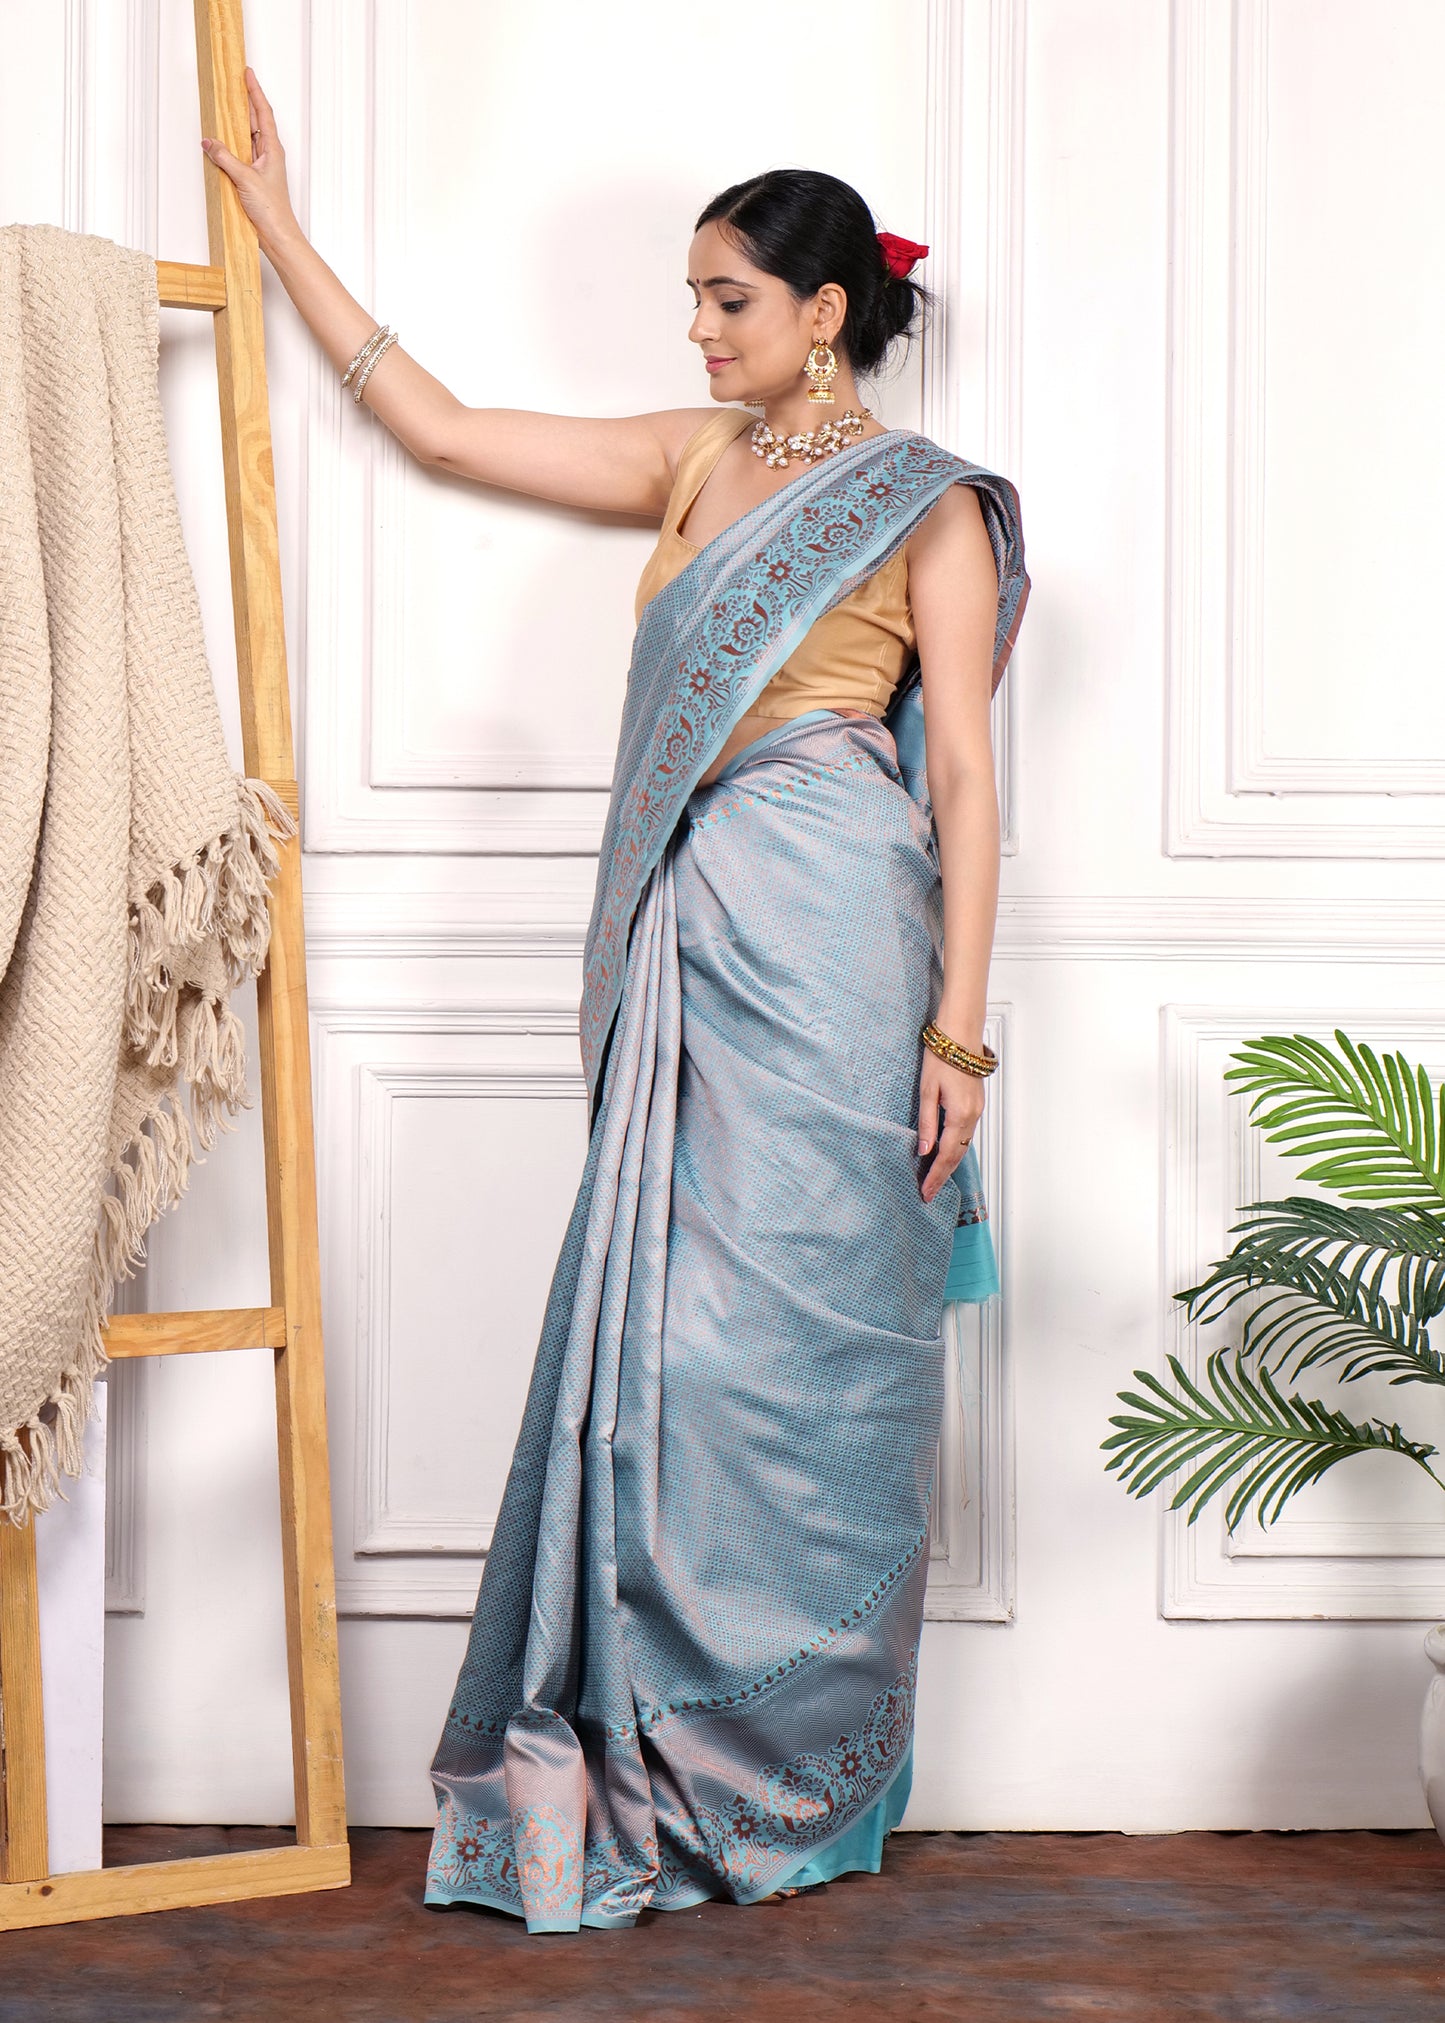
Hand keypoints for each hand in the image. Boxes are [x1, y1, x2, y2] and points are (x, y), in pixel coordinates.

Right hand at [199, 67, 296, 249]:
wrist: (277, 234)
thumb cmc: (271, 209)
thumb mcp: (245, 179)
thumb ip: (225, 158)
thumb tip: (209, 142)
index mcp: (272, 149)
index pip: (263, 112)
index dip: (255, 91)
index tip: (247, 73)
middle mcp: (268, 154)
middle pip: (256, 120)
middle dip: (246, 100)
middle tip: (234, 82)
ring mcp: (261, 165)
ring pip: (247, 136)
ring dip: (237, 121)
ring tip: (226, 103)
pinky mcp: (252, 177)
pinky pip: (240, 153)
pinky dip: (230, 143)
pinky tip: (221, 139)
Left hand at [916, 1052, 984, 1204]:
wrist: (960, 1035)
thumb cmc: (941, 1057)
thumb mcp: (927, 1091)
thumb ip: (926, 1123)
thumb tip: (924, 1150)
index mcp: (960, 1115)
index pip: (946, 1155)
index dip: (935, 1176)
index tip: (926, 1192)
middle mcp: (972, 1116)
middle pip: (958, 1155)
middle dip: (943, 1175)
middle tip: (929, 1192)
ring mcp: (976, 1110)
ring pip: (963, 1145)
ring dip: (949, 1163)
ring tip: (934, 1178)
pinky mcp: (975, 1104)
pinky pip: (966, 1133)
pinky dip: (955, 1147)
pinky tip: (944, 1153)